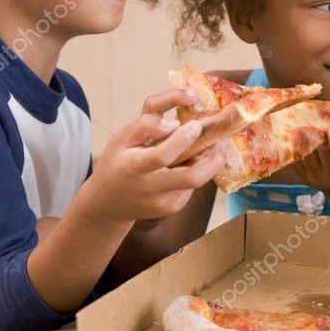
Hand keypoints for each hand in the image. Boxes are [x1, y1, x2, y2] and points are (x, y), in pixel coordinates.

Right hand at [79, 89, 223, 222]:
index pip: (161, 156)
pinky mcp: (174, 207)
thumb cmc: (117, 163)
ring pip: (197, 180)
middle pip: (192, 178)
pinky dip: (194, 170)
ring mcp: (164, 202)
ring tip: (204, 147)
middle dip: (214, 159)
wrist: (109, 204)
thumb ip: (144, 125)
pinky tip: (184, 165)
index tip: (197, 125)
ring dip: (207, 162)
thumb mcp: (121, 139)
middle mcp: (150, 189)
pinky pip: (192, 185)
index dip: (182, 140)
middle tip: (220, 141)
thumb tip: (175, 123)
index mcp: (134, 168)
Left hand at [291, 113, 329, 194]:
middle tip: (314, 113)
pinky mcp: (303, 178)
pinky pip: (295, 158)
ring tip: (303, 118)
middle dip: (317, 132)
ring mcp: (314, 179)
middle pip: (320, 151)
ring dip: (303, 135)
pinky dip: (295, 144)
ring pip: (305, 153)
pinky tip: (298, 130)